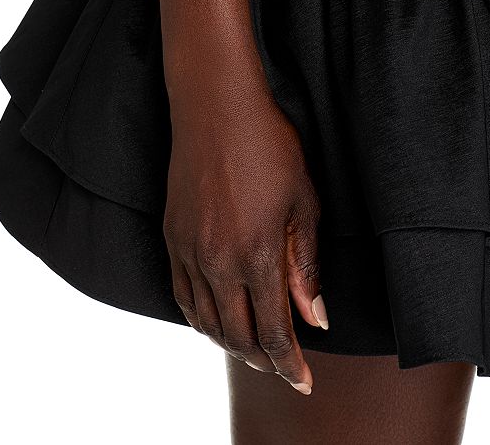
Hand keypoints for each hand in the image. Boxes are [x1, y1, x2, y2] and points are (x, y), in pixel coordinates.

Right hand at [163, 86, 326, 394]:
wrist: (216, 108)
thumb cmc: (269, 147)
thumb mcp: (302, 201)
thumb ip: (305, 265)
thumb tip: (317, 318)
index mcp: (256, 253)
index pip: (273, 331)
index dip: (290, 363)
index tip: (303, 381)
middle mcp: (217, 260)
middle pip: (236, 335)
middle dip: (262, 359)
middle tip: (282, 367)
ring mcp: (188, 249)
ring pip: (205, 321)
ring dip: (230, 343)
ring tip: (252, 350)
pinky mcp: (172, 236)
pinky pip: (181, 294)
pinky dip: (200, 318)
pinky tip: (215, 319)